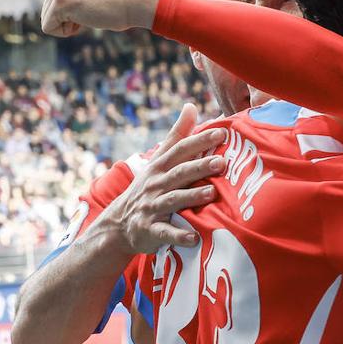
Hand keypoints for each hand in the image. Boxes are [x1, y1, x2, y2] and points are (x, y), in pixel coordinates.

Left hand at [41, 0, 162, 36]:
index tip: (92, 7)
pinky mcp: (61, 2)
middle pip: (47, 11)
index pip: (53, 3)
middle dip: (68, 20)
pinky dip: (65, 32)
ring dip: (68, 26)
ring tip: (90, 15)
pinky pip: (48, 28)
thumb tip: (66, 10)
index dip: (72, 15)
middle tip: (92, 12)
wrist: (136, 2)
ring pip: (47, 20)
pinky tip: (84, 22)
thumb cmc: (121, 3)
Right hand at [97, 104, 225, 253]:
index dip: (200, 141)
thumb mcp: (159, 160)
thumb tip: (191, 105)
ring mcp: (152, 207)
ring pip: (173, 200)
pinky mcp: (150, 230)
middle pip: (179, 173)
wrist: (119, 223)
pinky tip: (195, 238)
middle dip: (200, 167)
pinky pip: (165, 233)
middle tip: (222, 162)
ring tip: (211, 193)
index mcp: (161, 167)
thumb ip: (177, 135)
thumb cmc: (149, 186)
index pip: (181, 150)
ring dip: (191, 196)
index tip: (222, 132)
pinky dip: (179, 235)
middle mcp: (156, 185)